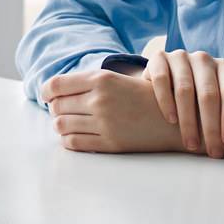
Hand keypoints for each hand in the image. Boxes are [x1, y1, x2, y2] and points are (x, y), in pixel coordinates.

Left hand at [39, 70, 187, 153]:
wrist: (177, 117)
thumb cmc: (144, 96)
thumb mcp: (117, 80)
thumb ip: (89, 83)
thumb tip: (55, 91)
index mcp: (100, 79)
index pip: (55, 85)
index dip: (46, 92)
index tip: (48, 96)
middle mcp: (99, 100)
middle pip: (57, 107)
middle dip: (55, 109)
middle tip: (61, 111)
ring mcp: (104, 123)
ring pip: (62, 126)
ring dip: (61, 125)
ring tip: (69, 123)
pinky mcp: (109, 144)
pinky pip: (74, 143)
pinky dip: (68, 140)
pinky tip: (75, 136)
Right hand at [141, 48, 223, 156]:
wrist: (172, 79)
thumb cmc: (207, 95)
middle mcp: (204, 58)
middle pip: (208, 93)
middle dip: (211, 126)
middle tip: (212, 152)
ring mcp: (180, 56)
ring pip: (184, 89)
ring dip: (188, 120)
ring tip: (191, 144)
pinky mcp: (158, 59)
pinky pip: (162, 79)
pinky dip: (166, 102)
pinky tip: (172, 121)